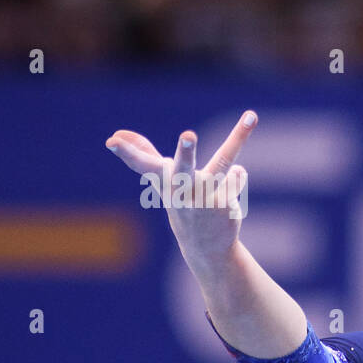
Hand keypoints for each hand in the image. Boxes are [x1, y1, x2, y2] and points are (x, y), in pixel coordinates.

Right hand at [106, 110, 257, 263]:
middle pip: (184, 168)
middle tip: (189, 135)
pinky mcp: (226, 202)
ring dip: (236, 139)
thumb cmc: (179, 203)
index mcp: (163, 180)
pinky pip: (237, 175)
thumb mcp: (160, 180)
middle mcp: (182, 189)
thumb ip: (143, 154)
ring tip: (251, 117)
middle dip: (186, 152)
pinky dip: (237, 177)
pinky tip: (230, 191)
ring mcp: (206, 197)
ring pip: (223, 161)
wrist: (205, 246)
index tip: (111, 143)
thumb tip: (114, 135)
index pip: (141, 164)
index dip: (126, 153)